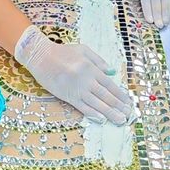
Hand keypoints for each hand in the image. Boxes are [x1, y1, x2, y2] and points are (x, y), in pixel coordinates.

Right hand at [14, 25, 132, 124]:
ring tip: (120, 120)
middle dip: (118, 106)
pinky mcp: (67, 96)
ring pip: (97, 104)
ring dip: (110, 113)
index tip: (128, 102)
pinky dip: (93, 114)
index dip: (120, 95)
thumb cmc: (62, 51)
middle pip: (106, 96)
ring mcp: (77, 89)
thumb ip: (98, 61)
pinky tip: (102, 119)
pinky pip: (83, 107)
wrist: (41, 56)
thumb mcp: (83, 50)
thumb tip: (112, 72)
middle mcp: (86, 80)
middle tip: (128, 114)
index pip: (110, 84)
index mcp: (91, 68)